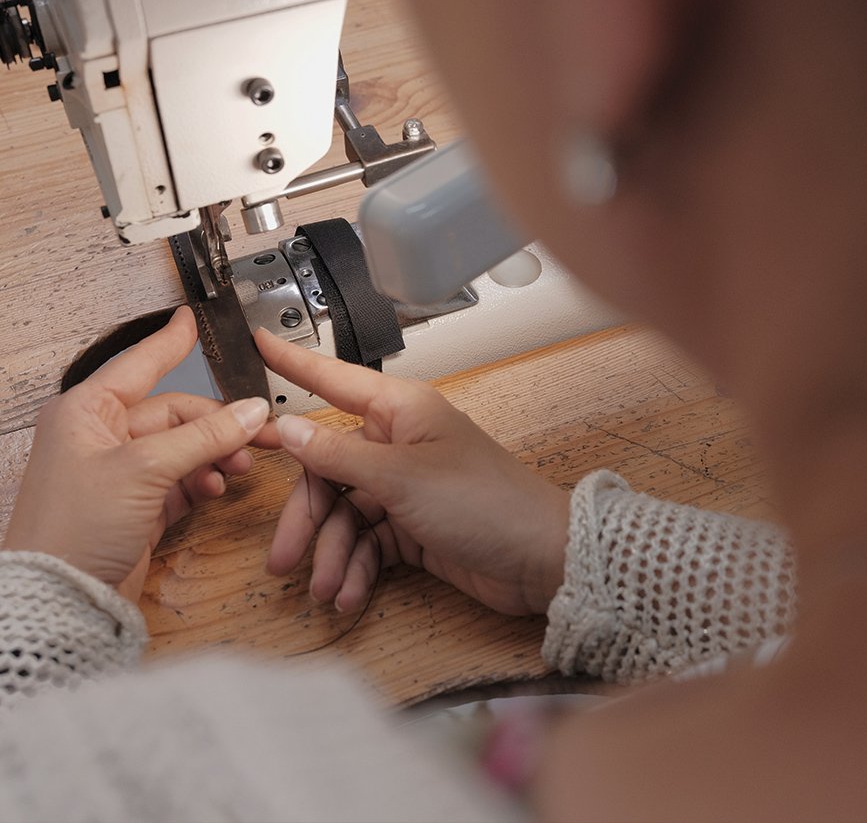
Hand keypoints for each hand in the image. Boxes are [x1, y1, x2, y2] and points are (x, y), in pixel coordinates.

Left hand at [4, 307, 275, 602]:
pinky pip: (182, 480)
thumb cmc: (73, 528)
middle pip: (176, 414)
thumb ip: (205, 436)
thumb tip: (252, 411)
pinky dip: (202, 482)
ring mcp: (120, 472)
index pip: (141, 364)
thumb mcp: (146, 469)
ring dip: (215, 455)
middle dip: (218, 425)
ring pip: (184, 447)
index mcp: (87, 411)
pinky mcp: (136, 505)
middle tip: (261, 431)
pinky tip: (215, 489)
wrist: (60, 599)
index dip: (172, 342)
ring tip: (237, 468)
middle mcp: (102, 436)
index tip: (193, 320)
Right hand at [256, 329, 569, 616]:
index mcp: (400, 411)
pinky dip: (356, 569)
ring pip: (344, 514)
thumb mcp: (403, 478)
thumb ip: (340, 456)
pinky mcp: (412, 527)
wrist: (539, 560)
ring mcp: (404, 487)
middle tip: (283, 560)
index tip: (255, 341)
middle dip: (307, 518)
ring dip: (332, 554)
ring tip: (327, 593)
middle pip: (327, 470)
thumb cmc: (483, 501)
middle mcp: (398, 443)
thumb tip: (288, 428)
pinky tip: (350, 597)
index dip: (294, 362)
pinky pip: (367, 543)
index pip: (334, 380)